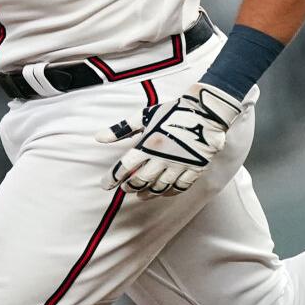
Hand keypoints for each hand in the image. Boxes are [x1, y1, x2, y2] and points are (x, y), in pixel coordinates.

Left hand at [96, 82, 244, 196]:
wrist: (206, 111)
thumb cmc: (173, 111)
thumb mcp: (144, 115)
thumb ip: (121, 129)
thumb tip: (98, 137)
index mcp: (148, 144)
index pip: (124, 167)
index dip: (112, 178)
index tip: (106, 185)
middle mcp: (162, 158)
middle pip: (141, 181)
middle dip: (130, 187)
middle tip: (125, 188)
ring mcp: (180, 165)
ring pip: (159, 187)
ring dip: (147, 192)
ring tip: (140, 193)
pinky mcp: (195, 169)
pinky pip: (180, 187)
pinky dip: (168, 192)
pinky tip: (162, 192)